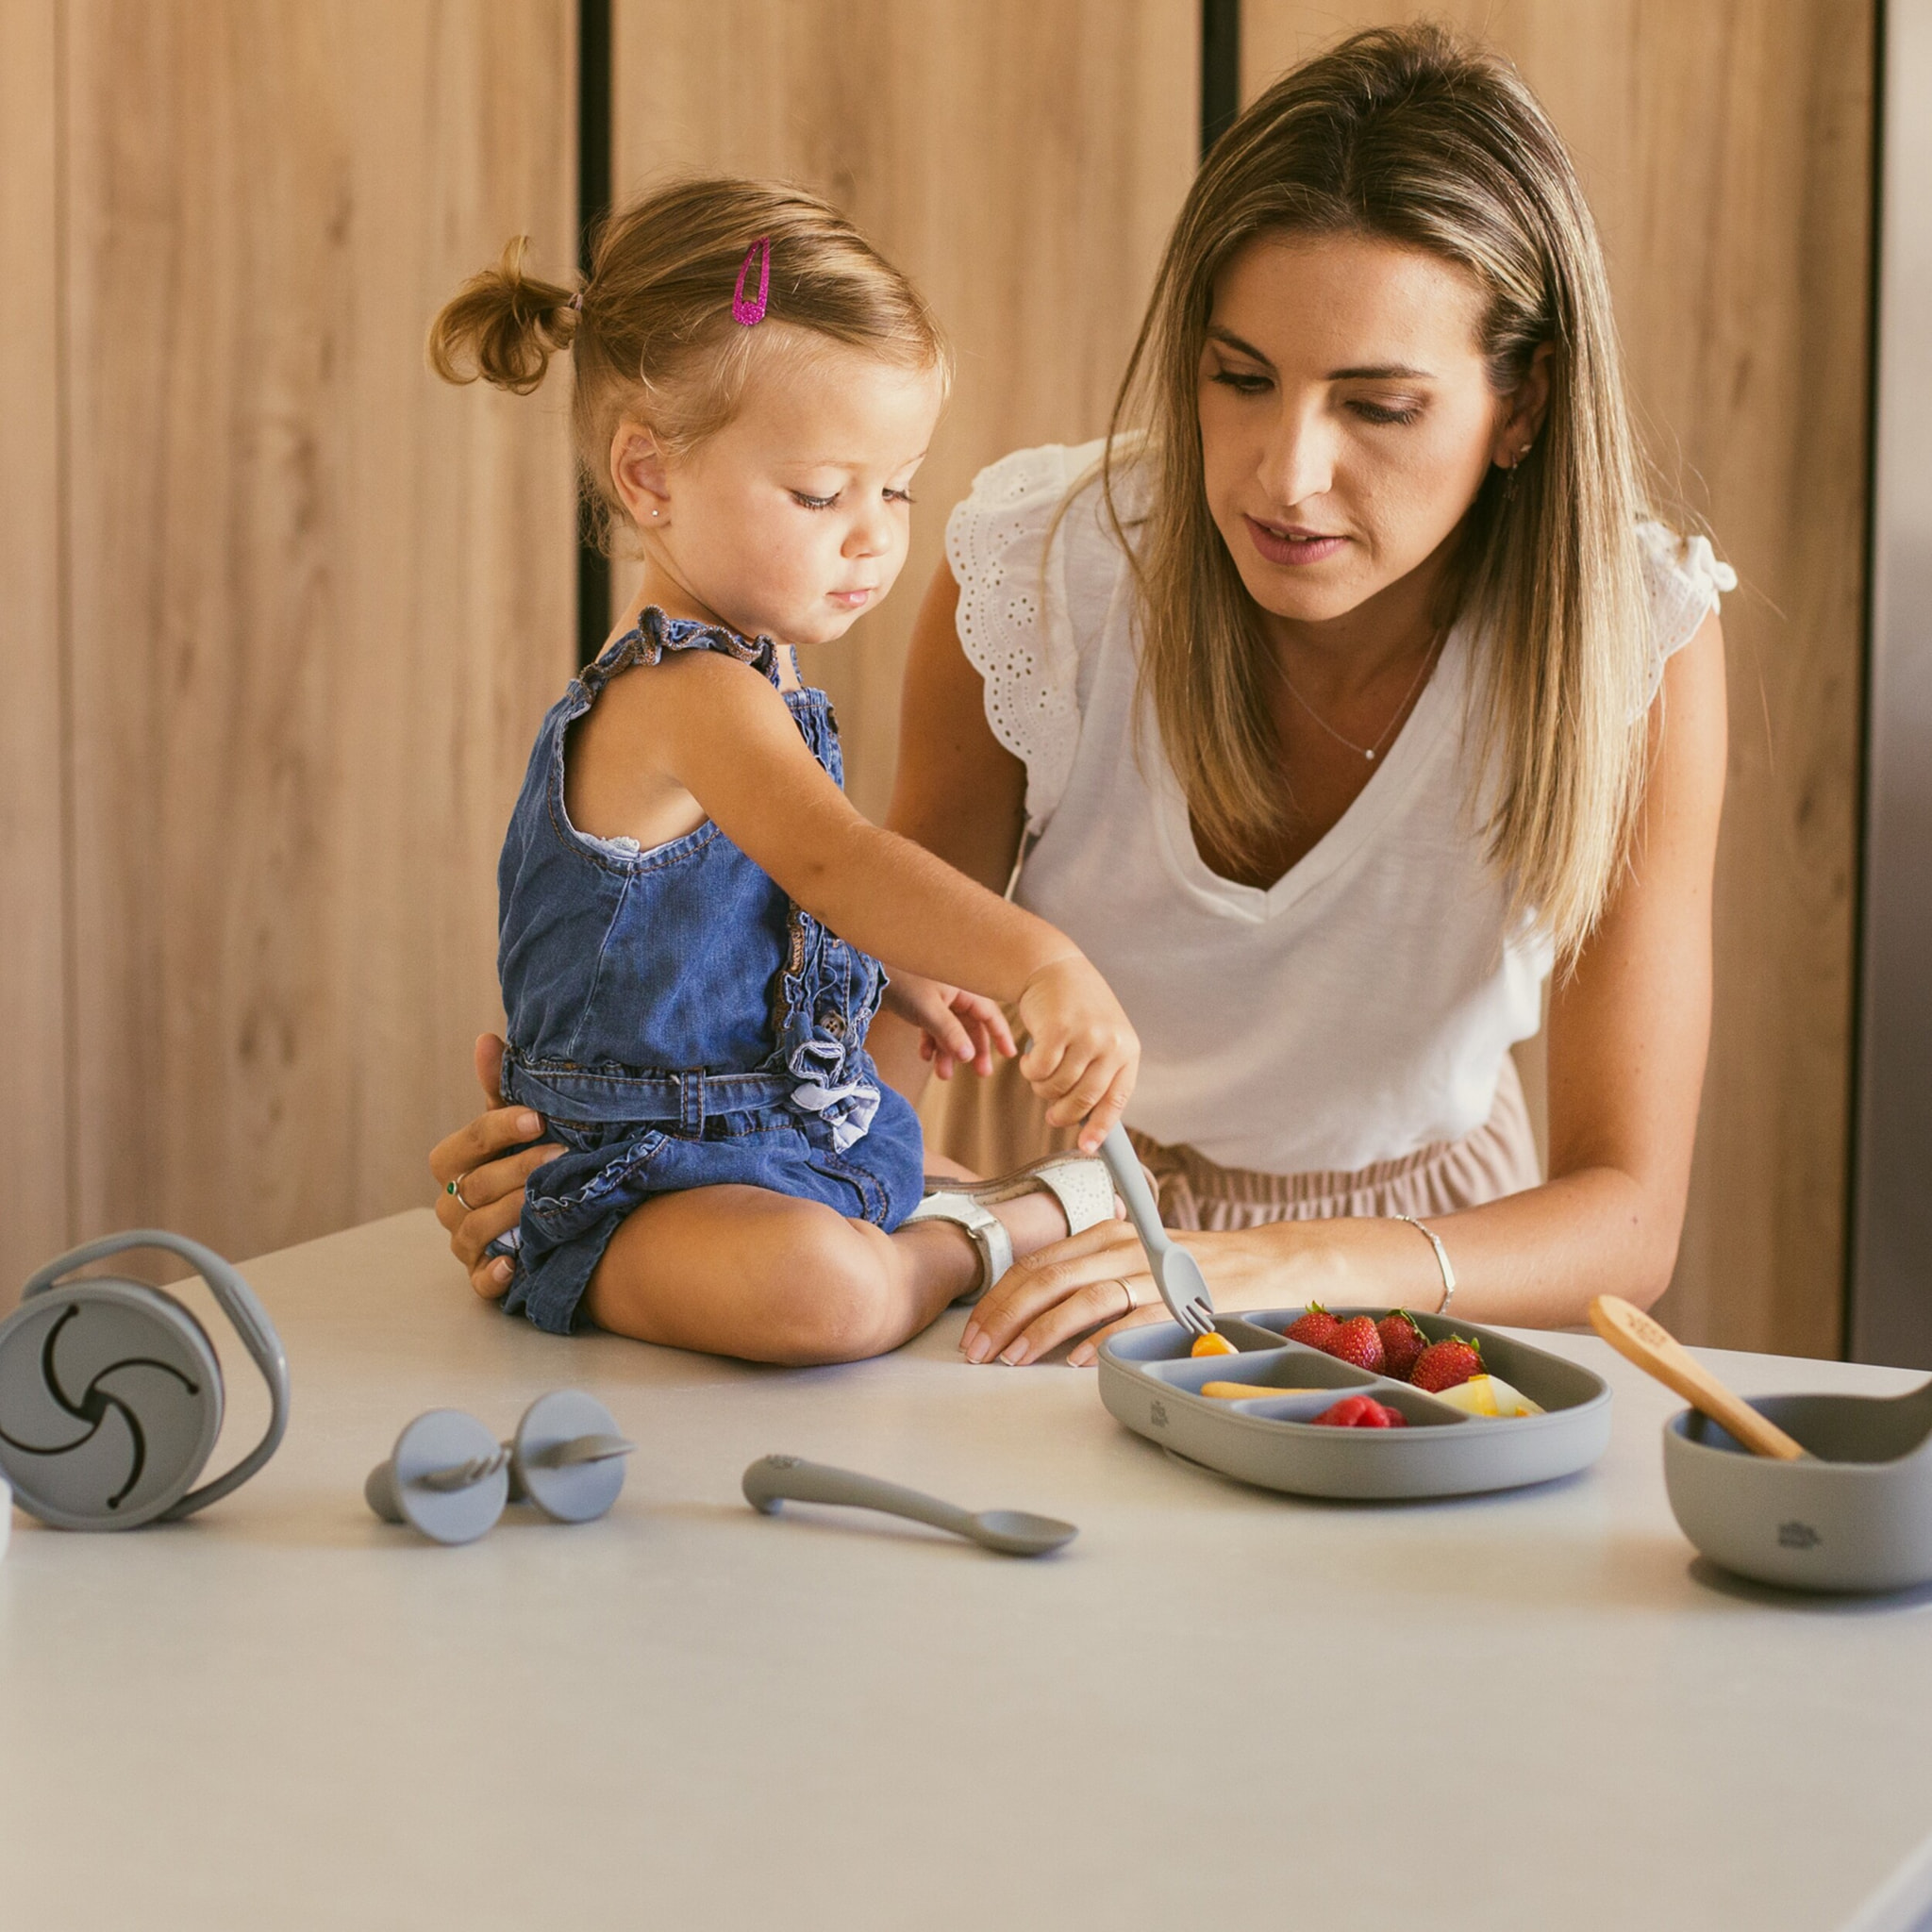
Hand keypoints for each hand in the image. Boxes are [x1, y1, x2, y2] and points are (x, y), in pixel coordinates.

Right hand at [428, 1034, 562, 1299]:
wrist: (554, 1213)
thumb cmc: (528, 1159)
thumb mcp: (517, 1125)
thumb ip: (500, 1087)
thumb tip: (486, 1039)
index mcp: (454, 1165)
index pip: (463, 1145)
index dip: (497, 1129)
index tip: (537, 1116)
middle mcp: (451, 1205)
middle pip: (473, 1187)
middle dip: (519, 1169)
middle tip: (563, 1153)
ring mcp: (465, 1243)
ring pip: (476, 1230)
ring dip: (514, 1213)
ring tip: (552, 1199)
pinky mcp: (482, 1277)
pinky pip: (479, 1281)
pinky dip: (493, 1273)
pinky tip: (514, 1263)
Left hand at [881, 972, 1016, 1079]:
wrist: (868, 970)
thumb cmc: (902, 982)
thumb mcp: (929, 1010)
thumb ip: (950, 1033)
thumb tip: (969, 1056)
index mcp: (964, 989)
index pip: (990, 1014)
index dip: (1000, 1034)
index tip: (1010, 1055)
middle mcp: (954, 993)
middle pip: (972, 1025)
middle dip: (974, 1050)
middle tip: (981, 1073)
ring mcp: (938, 999)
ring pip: (951, 1030)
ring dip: (948, 1052)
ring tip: (943, 1075)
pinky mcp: (921, 1004)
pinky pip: (933, 1027)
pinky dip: (931, 1042)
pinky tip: (924, 1056)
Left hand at [961, 1219, 1307, 1366]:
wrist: (1263, 1263)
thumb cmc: (1189, 1268)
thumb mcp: (1131, 1258)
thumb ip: (1087, 1275)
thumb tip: (1029, 1310)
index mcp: (1103, 1235)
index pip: (1036, 1264)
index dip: (998, 1298)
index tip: (974, 1331)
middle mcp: (1120, 1246)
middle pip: (1047, 1278)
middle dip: (1005, 1316)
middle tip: (980, 1351)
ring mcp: (1149, 1272)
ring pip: (1082, 1296)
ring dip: (1042, 1330)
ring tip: (1014, 1358)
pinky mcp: (1178, 1299)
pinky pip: (1131, 1318)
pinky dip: (1100, 1339)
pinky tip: (1075, 1360)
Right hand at [1014, 954, 1138, 1151]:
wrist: (1054, 968)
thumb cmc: (1076, 1009)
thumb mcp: (1102, 1037)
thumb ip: (1101, 1072)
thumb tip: (1090, 1120)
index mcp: (1128, 1049)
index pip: (1117, 1099)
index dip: (1100, 1127)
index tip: (1087, 1146)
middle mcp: (1111, 1043)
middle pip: (1084, 1100)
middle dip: (1062, 1114)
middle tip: (1051, 1115)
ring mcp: (1086, 1035)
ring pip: (1057, 1087)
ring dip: (1041, 1087)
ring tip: (1039, 1072)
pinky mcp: (1058, 1029)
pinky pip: (1038, 1071)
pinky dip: (1029, 1070)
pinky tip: (1029, 1058)